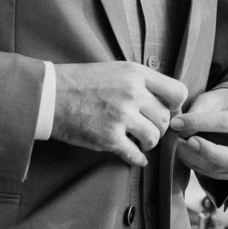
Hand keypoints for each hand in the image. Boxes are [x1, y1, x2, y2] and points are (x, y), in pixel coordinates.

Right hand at [52, 62, 188, 166]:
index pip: (177, 92)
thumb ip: (141, 82)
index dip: (175, 105)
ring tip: (139, 141)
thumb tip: (164, 100)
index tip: (167, 110)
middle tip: (148, 128)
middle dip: (159, 127)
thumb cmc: (82, 81)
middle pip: (166, 119)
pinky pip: (136, 155)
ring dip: (148, 143)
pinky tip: (135, 156)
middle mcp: (133, 94)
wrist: (51, 95)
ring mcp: (121, 117)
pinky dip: (138, 159)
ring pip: (154, 138)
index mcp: (137, 74)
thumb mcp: (117, 69)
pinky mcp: (109, 138)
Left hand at [170, 88, 227, 179]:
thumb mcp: (217, 98)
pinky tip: (184, 155)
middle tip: (185, 142)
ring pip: (223, 170)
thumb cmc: (227, 106)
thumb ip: (200, 109)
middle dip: (207, 152)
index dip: (199, 123)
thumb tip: (181, 129)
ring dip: (196, 160)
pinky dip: (197, 166)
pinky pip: (215, 175)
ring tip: (177, 147)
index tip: (176, 122)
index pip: (225, 124)